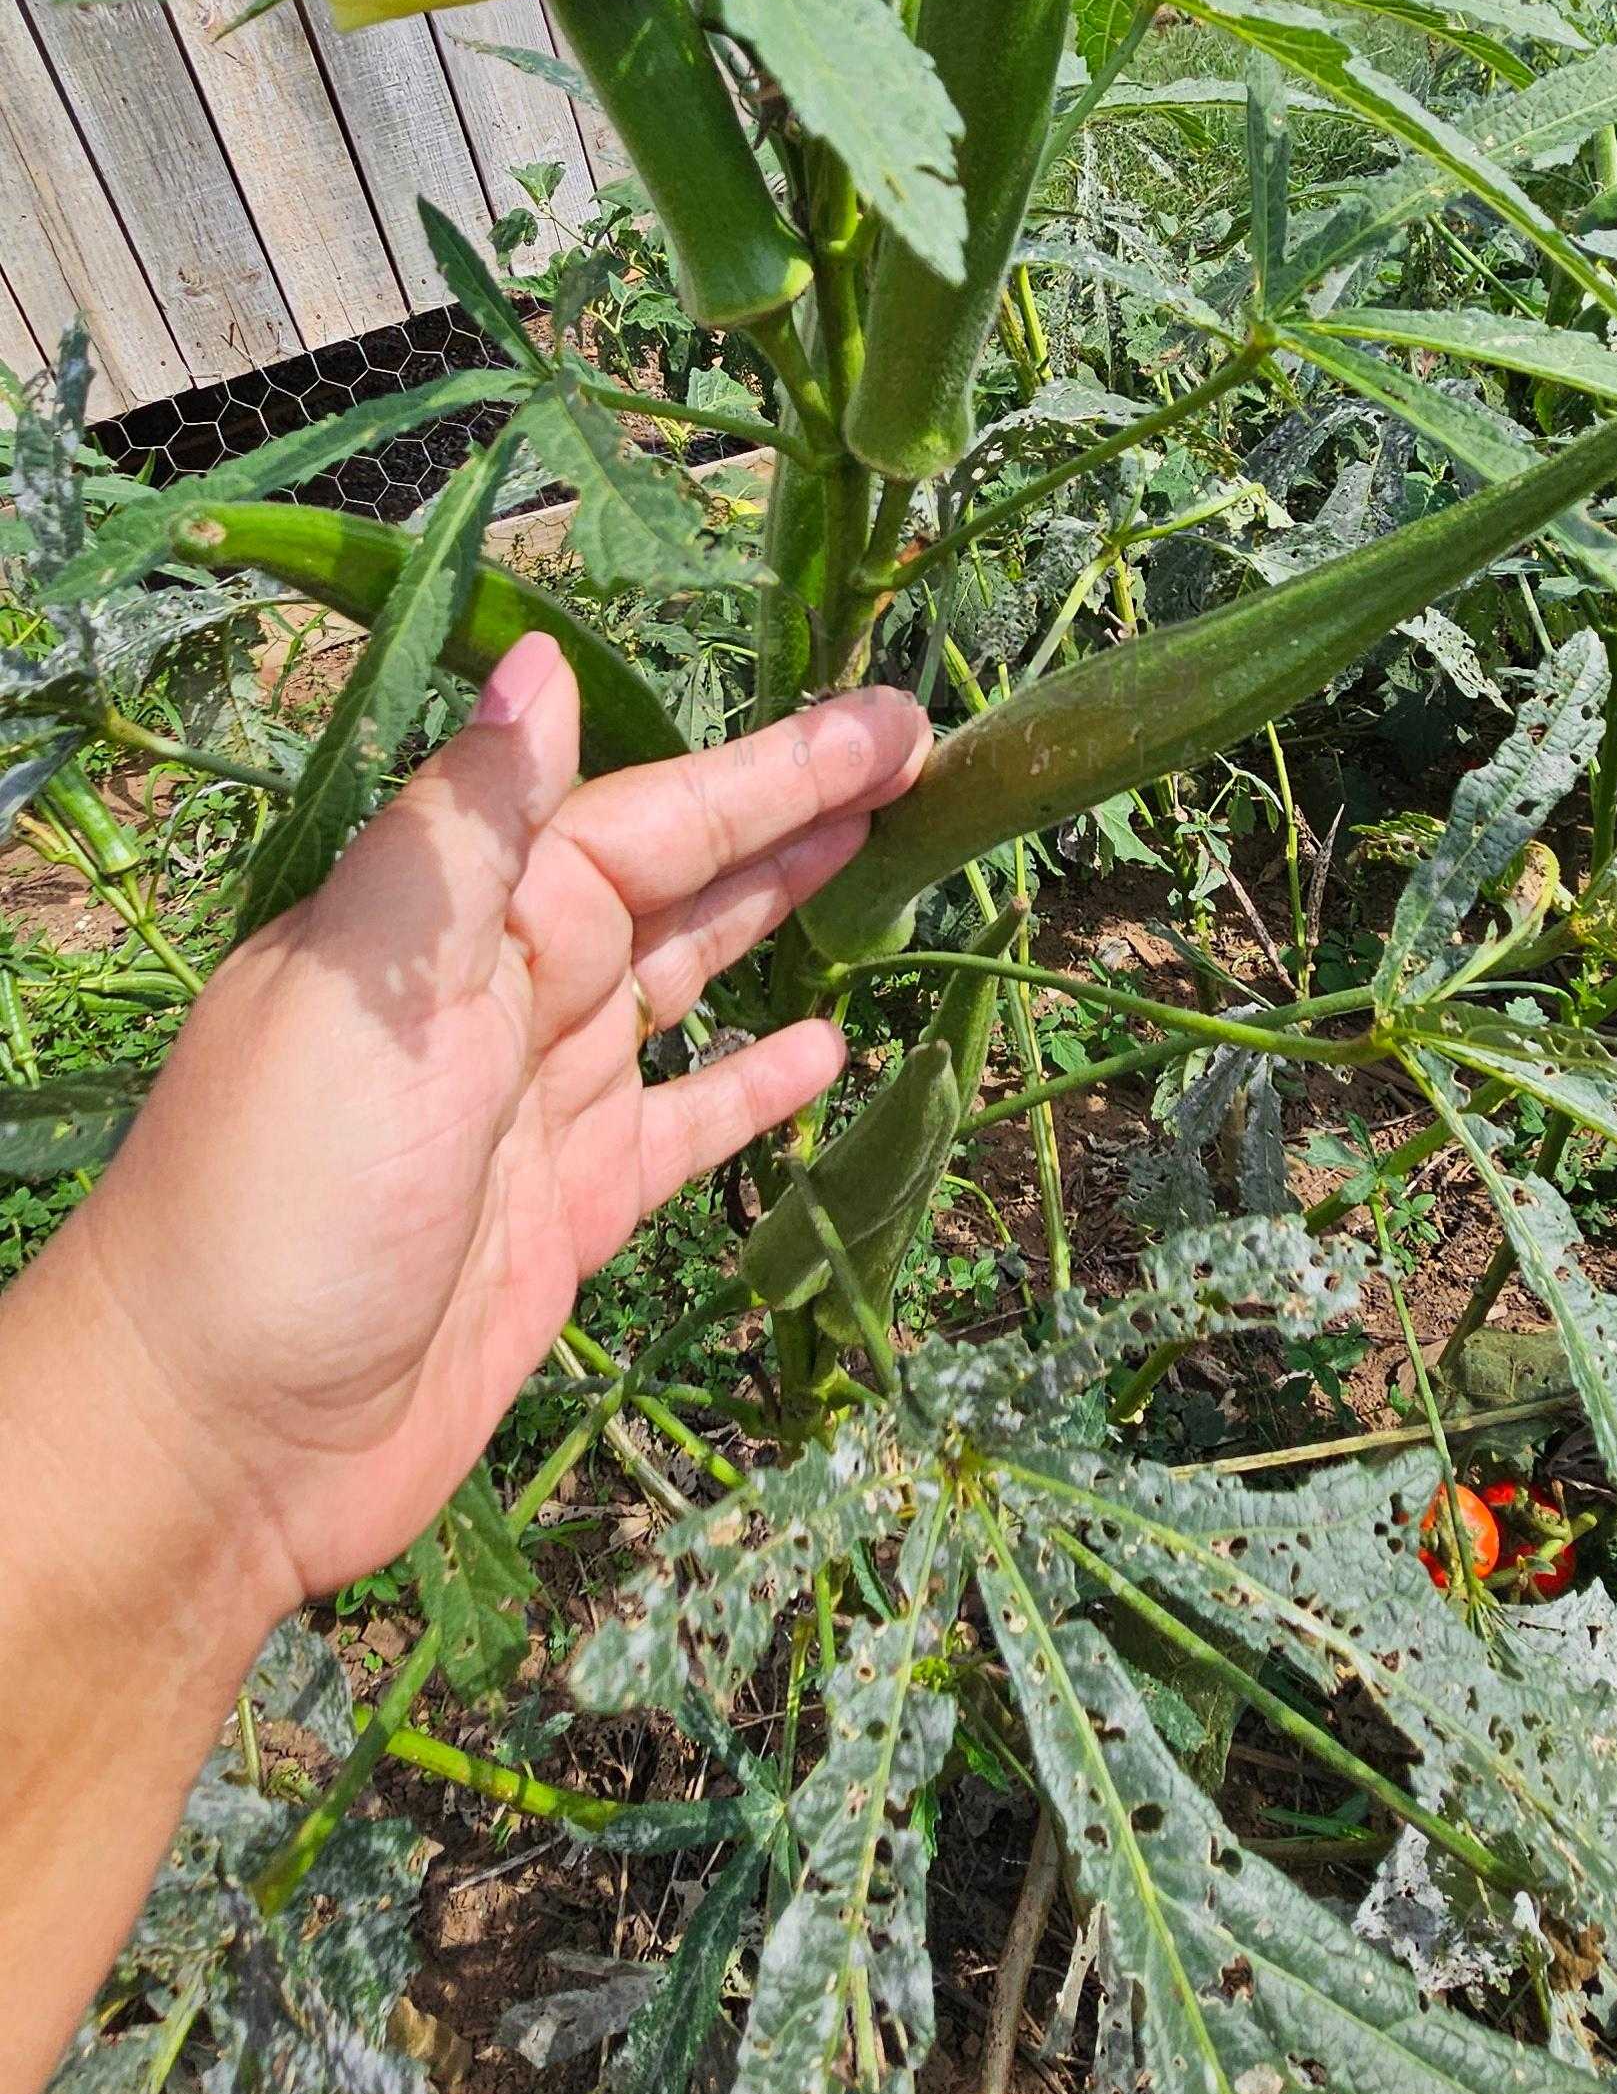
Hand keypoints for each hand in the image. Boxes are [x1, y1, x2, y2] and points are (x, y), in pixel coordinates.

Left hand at [65, 637, 929, 1616]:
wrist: (222, 1431)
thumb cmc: (280, 1195)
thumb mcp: (367, 987)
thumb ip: (465, 832)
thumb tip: (542, 662)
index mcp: (460, 924)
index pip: (645, 812)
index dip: (770, 767)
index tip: (882, 717)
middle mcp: (504, 995)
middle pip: (676, 877)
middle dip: (791, 810)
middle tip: (917, 752)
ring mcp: (539, 1106)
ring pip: (686, 977)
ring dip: (775, 910)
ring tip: (882, 853)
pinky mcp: (566, 1214)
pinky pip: (683, 1125)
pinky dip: (751, 1083)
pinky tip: (826, 1045)